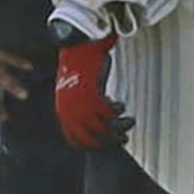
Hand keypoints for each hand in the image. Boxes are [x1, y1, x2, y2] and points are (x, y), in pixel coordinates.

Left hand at [49, 36, 122, 152]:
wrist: (75, 47)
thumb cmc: (77, 67)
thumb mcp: (75, 91)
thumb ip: (82, 107)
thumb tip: (96, 119)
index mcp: (64, 113)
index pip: (75, 140)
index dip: (91, 146)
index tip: (105, 146)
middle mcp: (70, 112)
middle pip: (92, 138)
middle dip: (110, 142)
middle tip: (123, 140)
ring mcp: (79, 105)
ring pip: (104, 126)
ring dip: (120, 127)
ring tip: (130, 122)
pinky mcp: (91, 95)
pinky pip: (109, 111)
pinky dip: (118, 109)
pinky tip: (121, 105)